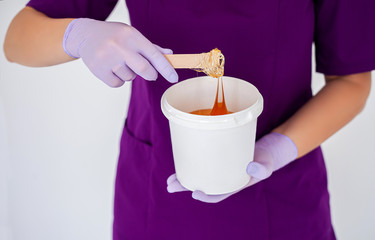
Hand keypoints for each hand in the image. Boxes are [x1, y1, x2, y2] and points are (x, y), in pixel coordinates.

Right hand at [63, 18, 177, 86]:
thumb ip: (150, 47)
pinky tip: (111, 68)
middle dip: (151, 75)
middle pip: (144, 69)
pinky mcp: (99, 70)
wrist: (85, 34)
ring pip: (130, 77)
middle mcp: (120, 46)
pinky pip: (117, 84)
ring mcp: (108, 58)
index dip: (166, 68)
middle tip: (150, 74)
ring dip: (129, 75)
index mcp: (132, 36)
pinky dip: (118, 80)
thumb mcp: (132, 35)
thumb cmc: (114, 35)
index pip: (154, 55)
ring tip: (119, 63)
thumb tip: (169, 54)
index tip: (174, 78)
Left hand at [167, 132, 297, 202]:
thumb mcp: (266, 166)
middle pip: (202, 186)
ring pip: (198, 176)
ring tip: (169, 180)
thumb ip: (261, 169)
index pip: (217, 195)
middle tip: (170, 185)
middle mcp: (222, 180)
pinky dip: (190, 164)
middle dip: (185, 187)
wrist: (263, 152)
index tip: (194, 193)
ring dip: (183, 178)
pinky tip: (181, 162)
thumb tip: (249, 168)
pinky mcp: (215, 160)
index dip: (205, 196)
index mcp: (233, 185)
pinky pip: (200, 164)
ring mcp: (217, 171)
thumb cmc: (264, 161)